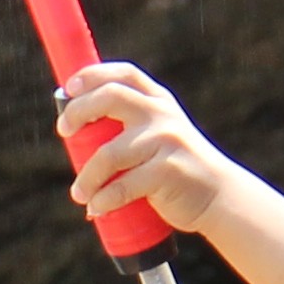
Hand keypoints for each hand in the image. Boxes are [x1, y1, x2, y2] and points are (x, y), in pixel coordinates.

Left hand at [54, 61, 228, 231]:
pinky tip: (96, 208)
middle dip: (79, 110)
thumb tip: (76, 128)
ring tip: (79, 194)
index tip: (69, 87)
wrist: (219, 196)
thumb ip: (131, 125)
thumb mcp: (160, 135)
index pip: (123, 75)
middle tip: (63, 130)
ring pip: (108, 153)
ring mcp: (166, 140)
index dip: (92, 75)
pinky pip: (122, 186)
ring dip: (86, 177)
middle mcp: (162, 114)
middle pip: (110, 97)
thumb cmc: (177, 168)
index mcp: (159, 101)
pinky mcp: (167, 171)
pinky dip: (103, 201)